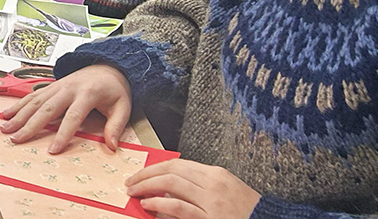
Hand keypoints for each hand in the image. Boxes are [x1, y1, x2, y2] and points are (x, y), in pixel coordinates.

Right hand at [0, 64, 131, 152]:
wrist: (107, 66)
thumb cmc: (114, 89)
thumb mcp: (122, 106)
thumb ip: (116, 126)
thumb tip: (111, 146)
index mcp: (87, 93)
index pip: (73, 116)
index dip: (63, 134)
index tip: (53, 149)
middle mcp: (68, 88)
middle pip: (47, 108)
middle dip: (30, 125)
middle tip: (17, 139)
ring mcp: (57, 86)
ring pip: (35, 101)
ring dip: (18, 115)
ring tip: (5, 128)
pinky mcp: (51, 86)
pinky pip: (32, 96)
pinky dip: (18, 105)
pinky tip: (6, 114)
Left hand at [126, 159, 260, 218]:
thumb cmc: (246, 212)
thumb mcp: (225, 193)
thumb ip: (200, 188)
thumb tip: (168, 191)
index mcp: (216, 174)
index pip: (178, 165)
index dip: (155, 168)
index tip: (141, 175)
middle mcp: (213, 183)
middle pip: (171, 171)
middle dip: (146, 175)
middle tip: (131, 182)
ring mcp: (212, 201)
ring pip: (171, 185)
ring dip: (147, 187)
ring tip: (134, 192)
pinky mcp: (210, 218)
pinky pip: (179, 207)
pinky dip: (160, 204)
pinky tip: (148, 204)